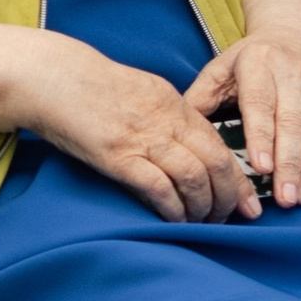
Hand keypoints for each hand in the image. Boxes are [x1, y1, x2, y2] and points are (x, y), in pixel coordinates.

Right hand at [19, 32, 260, 223]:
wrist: (53, 77)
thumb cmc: (90, 87)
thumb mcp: (140, 92)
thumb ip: (166, 116)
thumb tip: (186, 146)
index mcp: (173, 104)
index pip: (219, 144)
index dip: (238, 178)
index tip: (248, 202)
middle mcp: (165, 120)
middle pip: (215, 163)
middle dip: (228, 198)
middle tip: (227, 219)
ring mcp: (142, 138)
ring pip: (193, 178)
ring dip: (202, 208)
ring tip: (199, 223)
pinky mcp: (118, 156)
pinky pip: (159, 188)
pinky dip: (173, 210)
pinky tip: (173, 220)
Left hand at [188, 0, 300, 208]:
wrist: (298, 27)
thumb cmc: (253, 57)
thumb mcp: (223, 66)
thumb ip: (200, 97)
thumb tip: (176, 130)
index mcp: (259, 65)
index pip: (261, 103)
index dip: (262, 136)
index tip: (261, 167)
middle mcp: (293, 75)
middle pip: (294, 121)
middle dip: (290, 162)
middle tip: (284, 198)